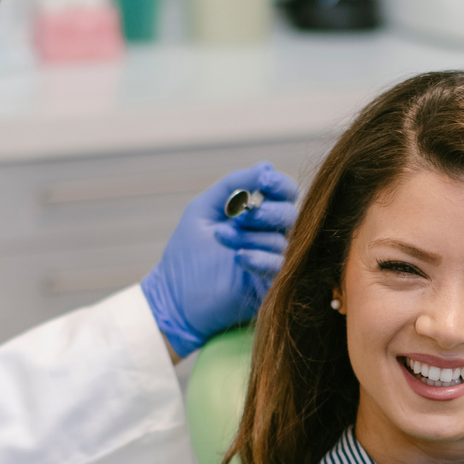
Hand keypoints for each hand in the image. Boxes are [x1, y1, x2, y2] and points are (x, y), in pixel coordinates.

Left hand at [141, 163, 299, 357]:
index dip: (280, 185)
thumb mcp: (205, 209)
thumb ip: (234, 185)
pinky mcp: (269, 289)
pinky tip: (238, 257)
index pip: (285, 196)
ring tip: (221, 238)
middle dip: (265, 212)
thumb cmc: (186, 253)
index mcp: (258, 217)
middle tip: (239, 215)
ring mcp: (271, 263)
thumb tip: (266, 167)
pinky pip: (278, 268)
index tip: (263, 182)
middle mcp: (270, 238)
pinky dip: (260, 259)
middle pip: (290, 216)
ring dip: (250, 236)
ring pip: (281, 241)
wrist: (173, 296)